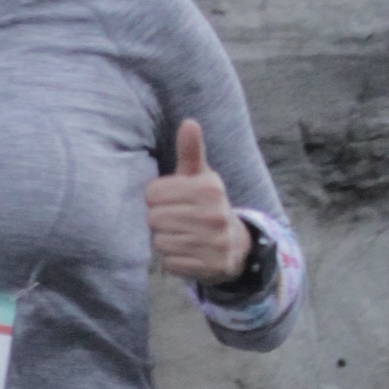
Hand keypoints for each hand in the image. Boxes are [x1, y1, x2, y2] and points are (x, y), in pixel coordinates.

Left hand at [145, 118, 249, 282]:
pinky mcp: (210, 267)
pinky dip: (173, 261)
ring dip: (166, 241)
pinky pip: (170, 263)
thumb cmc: (207, 206)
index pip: (153, 193)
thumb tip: (189, 122)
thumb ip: (191, 152)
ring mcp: (214, 242)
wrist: (235, 246)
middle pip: (154, 219)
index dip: (156, 199)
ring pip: (161, 242)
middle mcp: (215, 214)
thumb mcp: (201, 177)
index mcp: (209, 187)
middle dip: (160, 222)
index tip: (171, 201)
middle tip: (176, 221)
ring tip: (183, 236)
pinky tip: (187, 253)